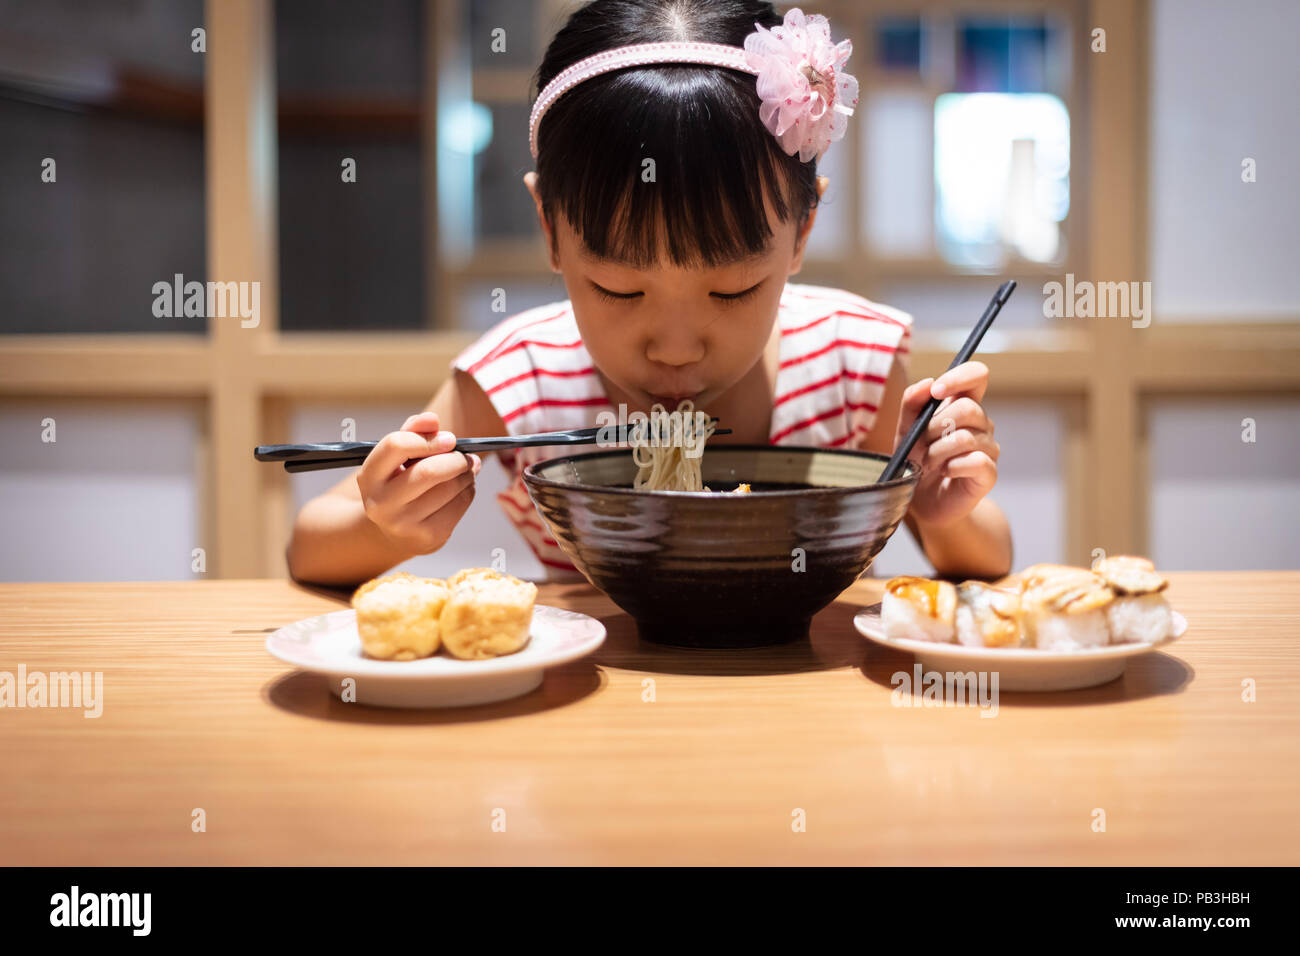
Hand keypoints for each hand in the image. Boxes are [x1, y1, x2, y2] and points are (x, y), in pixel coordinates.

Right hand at [356, 411, 481, 554]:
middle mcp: (381, 502)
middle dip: (456, 459)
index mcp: (369, 476)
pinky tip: (464, 488)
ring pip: (450, 489)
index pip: (396, 445)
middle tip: (467, 456)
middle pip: (428, 472)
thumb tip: (432, 420)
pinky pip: (460, 505)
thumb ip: (413, 431)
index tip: (449, 439)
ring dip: (467, 474)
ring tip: (467, 469)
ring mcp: (404, 523)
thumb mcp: (397, 457)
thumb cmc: (400, 482)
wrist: (396, 530)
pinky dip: (469, 491)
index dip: (427, 438)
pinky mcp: (428, 537)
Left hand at [895, 361, 998, 527]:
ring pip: (966, 438)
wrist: (919, 500)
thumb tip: (928, 383)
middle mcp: (981, 423)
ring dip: (937, 452)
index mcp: (963, 404)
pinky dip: (951, 467)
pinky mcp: (989, 473)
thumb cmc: (914, 460)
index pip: (977, 375)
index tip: (937, 391)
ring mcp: (989, 448)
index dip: (960, 377)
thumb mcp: (905, 428)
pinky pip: (974, 461)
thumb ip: (912, 403)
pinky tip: (945, 472)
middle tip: (922, 445)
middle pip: (968, 408)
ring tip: (929, 463)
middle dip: (935, 427)